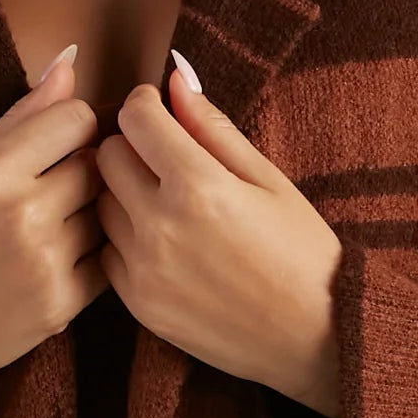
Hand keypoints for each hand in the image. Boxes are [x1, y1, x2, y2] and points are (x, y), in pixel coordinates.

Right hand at [0, 49, 106, 417]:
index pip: (76, 119)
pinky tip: (58, 263)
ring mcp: (44, 261)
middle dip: (82, 174)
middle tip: (52, 195)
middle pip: (96, 166)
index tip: (56, 148)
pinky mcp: (60, 304)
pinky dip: (90, 260)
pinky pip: (107, 262)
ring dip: (89, 218)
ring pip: (106, 213)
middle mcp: (20, 212)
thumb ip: (20, 118)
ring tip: (51, 231)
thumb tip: (69, 63)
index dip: (71, 131)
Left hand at [93, 61, 341, 414]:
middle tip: (162, 158)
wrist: (315, 340)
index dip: (145, 105)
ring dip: (124, 195)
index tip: (160, 113)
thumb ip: (213, 127)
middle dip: (131, 147)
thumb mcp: (269, 180)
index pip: (134, 118)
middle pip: (107, 157)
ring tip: (166, 205)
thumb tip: (174, 78)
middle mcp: (160, 226)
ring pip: (101, 206)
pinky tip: (165, 246)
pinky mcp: (139, 306)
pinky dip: (127, 242)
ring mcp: (144, 270)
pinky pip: (109, 253)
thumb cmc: (304, 254)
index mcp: (197, 185)